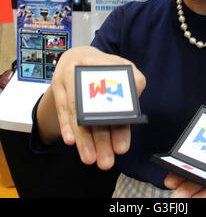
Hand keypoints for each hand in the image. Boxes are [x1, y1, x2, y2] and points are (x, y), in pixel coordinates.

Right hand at [37, 46, 145, 169]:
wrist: (79, 56)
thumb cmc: (103, 65)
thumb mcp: (122, 66)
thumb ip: (134, 79)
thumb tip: (135, 96)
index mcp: (101, 64)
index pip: (111, 96)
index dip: (116, 121)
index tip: (120, 145)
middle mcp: (82, 71)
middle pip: (92, 109)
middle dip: (99, 138)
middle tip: (105, 160)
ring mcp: (67, 79)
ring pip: (75, 113)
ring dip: (83, 139)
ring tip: (90, 158)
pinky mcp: (57, 87)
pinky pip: (61, 109)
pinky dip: (66, 126)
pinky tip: (71, 141)